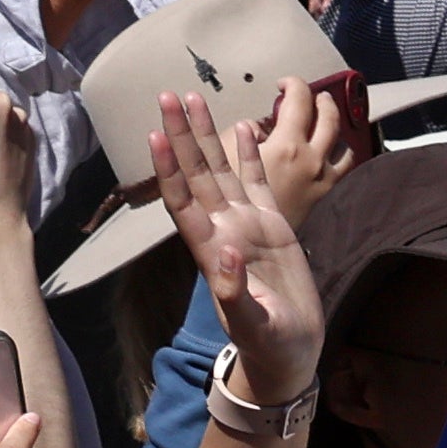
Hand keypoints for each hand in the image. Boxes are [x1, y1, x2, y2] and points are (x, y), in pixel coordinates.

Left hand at [158, 85, 334, 409]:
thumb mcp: (253, 326)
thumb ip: (235, 293)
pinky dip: (249, 154)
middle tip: (167, 95)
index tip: (156, 135)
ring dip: (206, 135)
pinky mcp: (273, 227)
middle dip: (181, 135)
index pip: (183, 201)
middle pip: (196, 173)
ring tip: (193, 98)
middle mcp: (223, 230)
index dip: (168, 169)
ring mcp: (246, 226)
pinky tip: (242, 126)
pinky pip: (256, 182)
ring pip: (221, 170)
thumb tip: (226, 252)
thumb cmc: (268, 345)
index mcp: (211, 252)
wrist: (290, 352)